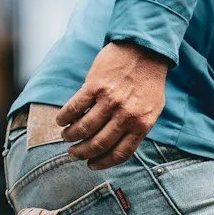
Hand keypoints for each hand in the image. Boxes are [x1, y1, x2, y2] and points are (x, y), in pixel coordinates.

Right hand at [61, 41, 171, 168]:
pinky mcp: (95, 86)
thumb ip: (137, 127)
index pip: (120, 153)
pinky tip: (61, 121)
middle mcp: (126, 115)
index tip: (91, 165)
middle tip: (73, 153)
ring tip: (66, 137)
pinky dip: (64, 117)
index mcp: (142, 124)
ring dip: (70, 136)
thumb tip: (118, 146)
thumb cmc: (149, 82)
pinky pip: (74, 108)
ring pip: (84, 128)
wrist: (145, 50)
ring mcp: (110, 101)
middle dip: (82, 153)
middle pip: (98, 144)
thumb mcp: (152, 109)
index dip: (103, 162)